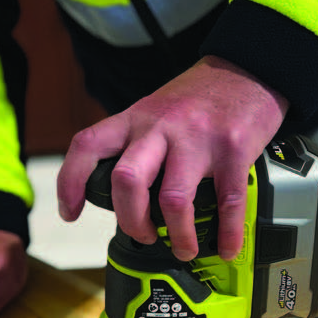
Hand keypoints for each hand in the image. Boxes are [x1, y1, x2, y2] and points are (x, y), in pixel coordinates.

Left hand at [57, 55, 288, 261]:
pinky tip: (226, 247)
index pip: (88, 146)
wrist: (248, 70)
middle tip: (144, 237)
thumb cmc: (200, 97)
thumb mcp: (156, 111)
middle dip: (132, 221)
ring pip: (172, 199)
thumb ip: (138, 145)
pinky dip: (226, 233)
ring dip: (177, 235)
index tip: (70, 212)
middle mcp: (162, 127)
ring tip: (183, 248)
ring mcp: (198, 140)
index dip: (71, 182)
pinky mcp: (233, 151)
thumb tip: (127, 198)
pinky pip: (227, 202)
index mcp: (136, 118)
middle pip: (127, 180)